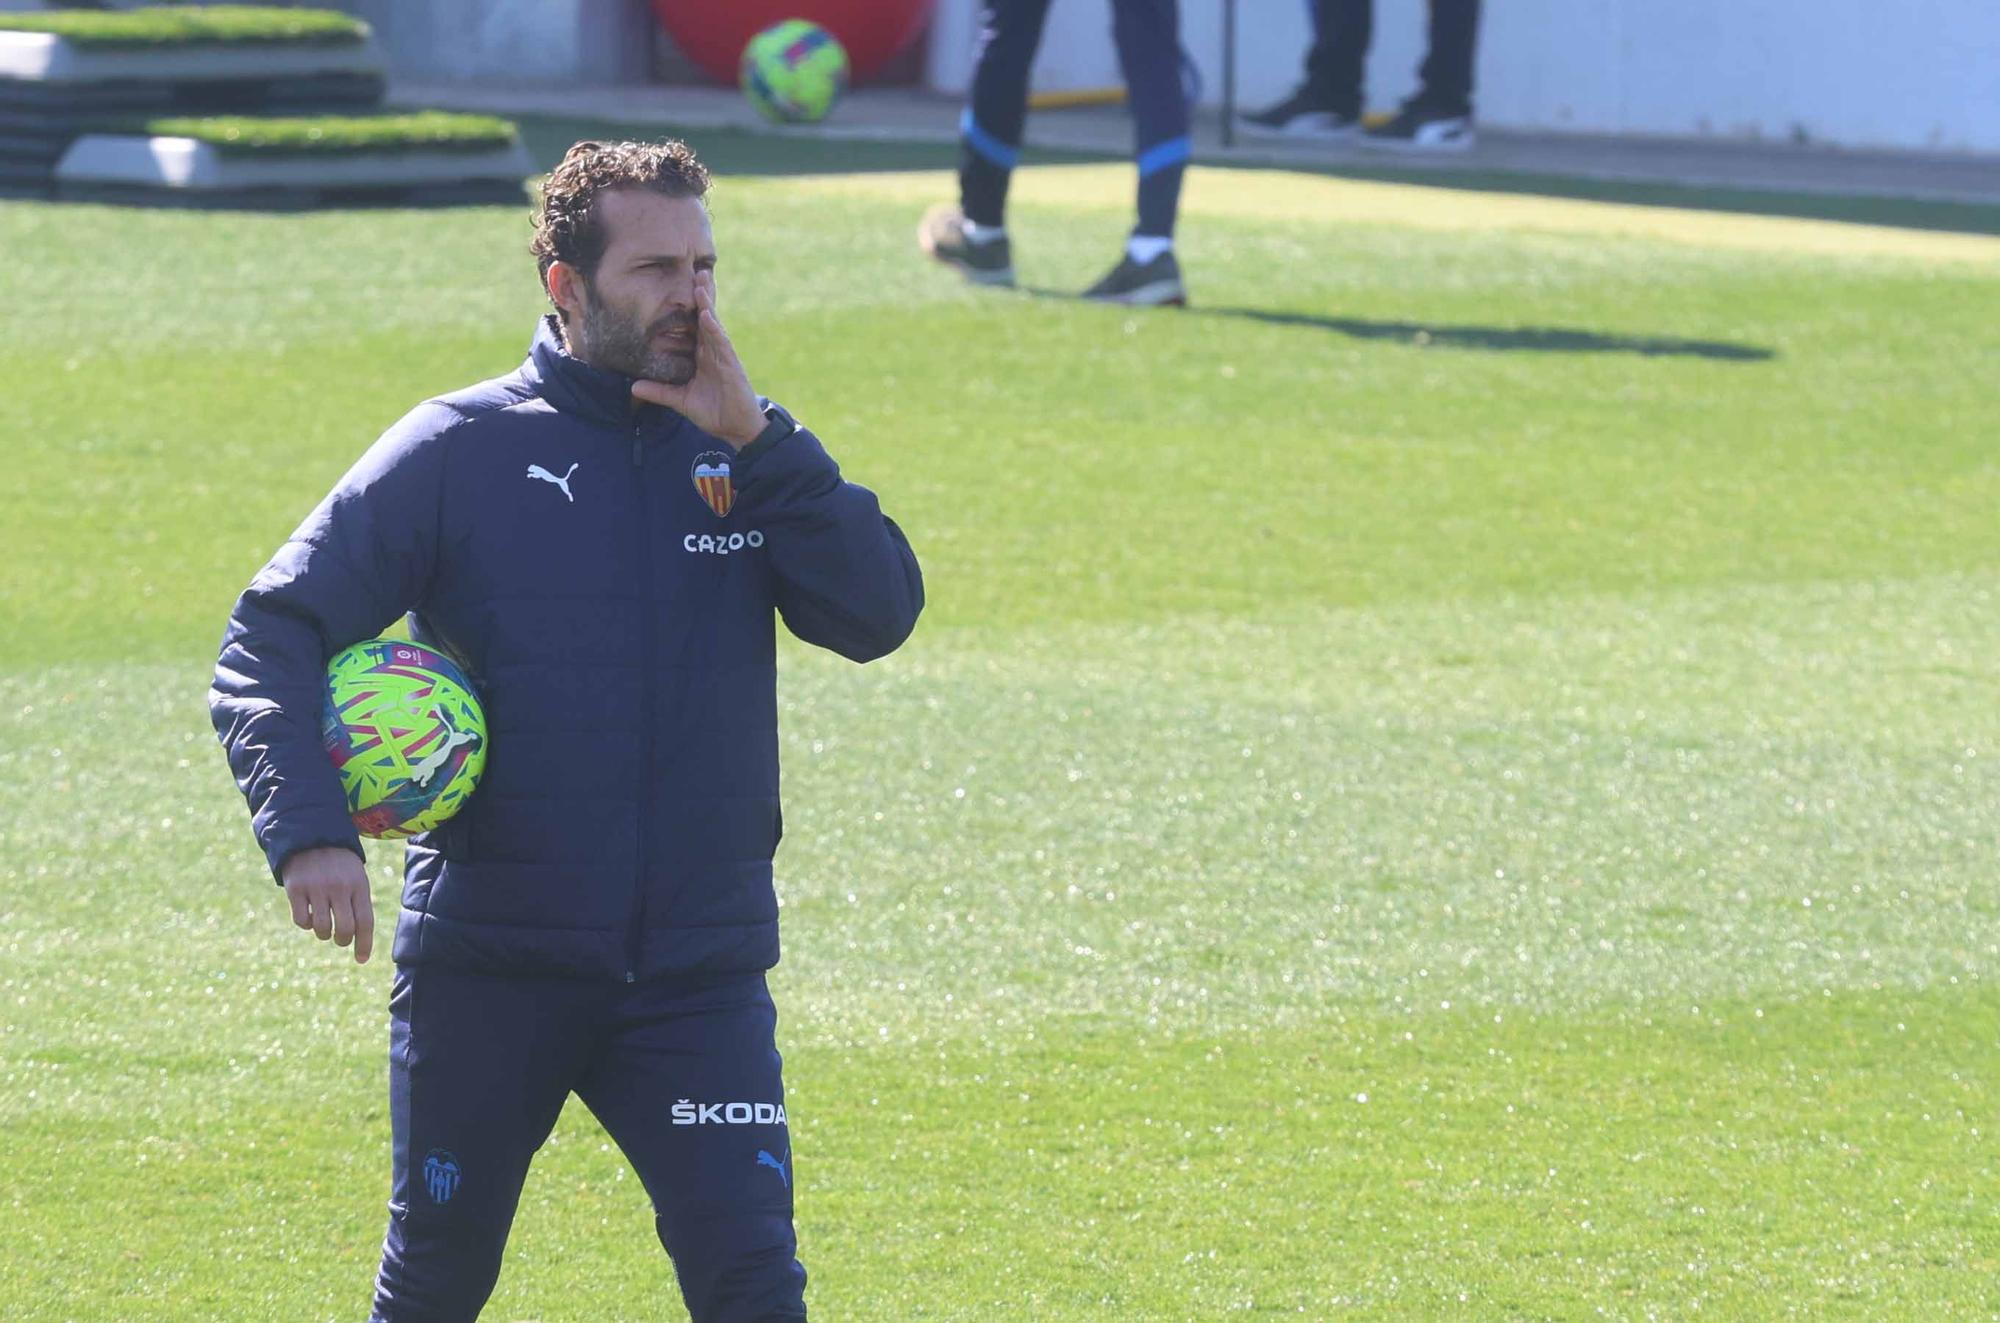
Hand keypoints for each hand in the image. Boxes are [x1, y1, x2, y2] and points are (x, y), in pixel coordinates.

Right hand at [281, 846, 374, 963]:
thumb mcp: (356, 877)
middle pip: (345, 929)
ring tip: (324, 924)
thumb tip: (358, 940)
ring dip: (323, 934)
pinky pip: (302, 921)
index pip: (365, 922)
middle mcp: (339, 887)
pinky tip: (309, 913)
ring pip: (322, 929)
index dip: (364, 944)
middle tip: (340, 938)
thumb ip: (358, 904)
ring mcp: (317, 887)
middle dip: (343, 940)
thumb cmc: (339, 865)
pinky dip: (306, 924)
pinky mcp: (296, 889)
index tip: (361, 960)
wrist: (311, 836)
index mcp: (359, 885)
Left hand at [630, 272, 764, 448]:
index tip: (677, 286)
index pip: (693, 326)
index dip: (687, 307)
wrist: (737, 429)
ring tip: (700, 281)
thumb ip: (659, 392)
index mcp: (702, 355)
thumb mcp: (680, 401)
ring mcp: (722, 355)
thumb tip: (633, 386)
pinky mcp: (730, 364)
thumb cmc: (713, 412)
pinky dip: (714, 327)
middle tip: (693, 270)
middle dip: (700, 295)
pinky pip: (721, 341)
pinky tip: (707, 314)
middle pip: (705, 316)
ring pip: (714, 322)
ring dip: (707, 303)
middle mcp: (712, 350)